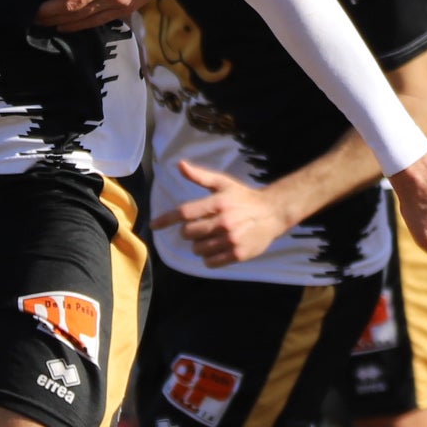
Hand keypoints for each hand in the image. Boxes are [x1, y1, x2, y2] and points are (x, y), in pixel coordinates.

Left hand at [40, 0, 185, 28]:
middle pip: (71, 7)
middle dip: (48, 11)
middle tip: (32, 11)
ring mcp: (117, 2)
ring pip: (82, 17)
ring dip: (59, 21)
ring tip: (41, 21)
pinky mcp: (124, 10)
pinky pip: (96, 22)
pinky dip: (78, 26)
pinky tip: (64, 26)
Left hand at [149, 160, 294, 267]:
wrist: (273, 213)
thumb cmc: (243, 197)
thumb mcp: (223, 183)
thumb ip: (200, 176)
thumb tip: (179, 165)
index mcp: (217, 203)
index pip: (184, 213)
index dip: (166, 220)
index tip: (154, 226)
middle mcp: (223, 222)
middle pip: (188, 233)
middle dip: (189, 232)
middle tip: (201, 227)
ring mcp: (231, 239)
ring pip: (198, 249)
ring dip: (199, 245)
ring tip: (210, 237)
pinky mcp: (238, 254)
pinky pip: (211, 262)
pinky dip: (209, 258)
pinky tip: (216, 249)